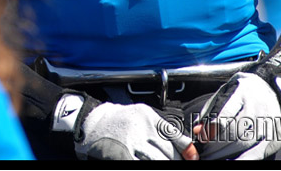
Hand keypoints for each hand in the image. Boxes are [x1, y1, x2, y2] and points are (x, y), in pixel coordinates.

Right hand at [54, 94, 196, 159]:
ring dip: (161, 162)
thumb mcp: (141, 116)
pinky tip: (144, 162)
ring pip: (158, 160)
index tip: (192, 158)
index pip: (176, 137)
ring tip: (153, 159)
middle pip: (168, 152)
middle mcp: (142, 128)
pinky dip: (146, 164)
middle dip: (171, 160)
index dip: (187, 151)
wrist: (88, 121)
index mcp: (149, 117)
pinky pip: (141, 163)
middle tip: (168, 159)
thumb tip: (185, 149)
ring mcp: (131, 142)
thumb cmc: (116, 120)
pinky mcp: (121, 153)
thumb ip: (161, 129)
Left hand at [194, 72, 280, 159]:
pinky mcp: (275, 135)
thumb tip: (198, 130)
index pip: (224, 115)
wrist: (270, 88)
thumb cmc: (243, 91)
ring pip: (245, 144)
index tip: (202, 139)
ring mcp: (268, 122)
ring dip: (227, 154)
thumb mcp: (224, 93)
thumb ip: (210, 110)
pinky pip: (258, 152)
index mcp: (241, 93)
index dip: (211, 130)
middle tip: (206, 153)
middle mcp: (257, 107)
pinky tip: (232, 160)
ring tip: (215, 157)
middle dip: (216, 146)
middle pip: (234, 132)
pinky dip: (244, 158)